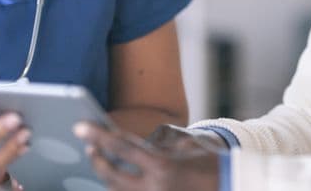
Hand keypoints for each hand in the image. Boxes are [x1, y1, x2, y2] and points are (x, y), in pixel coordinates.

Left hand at [74, 122, 219, 190]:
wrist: (231, 187)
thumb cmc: (210, 163)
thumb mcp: (185, 146)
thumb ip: (156, 145)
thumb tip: (128, 144)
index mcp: (162, 166)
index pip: (121, 147)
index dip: (98, 135)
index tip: (79, 127)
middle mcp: (154, 189)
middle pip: (111, 175)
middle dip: (97, 160)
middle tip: (90, 147)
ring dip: (107, 176)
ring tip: (101, 161)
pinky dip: (120, 188)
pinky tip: (116, 178)